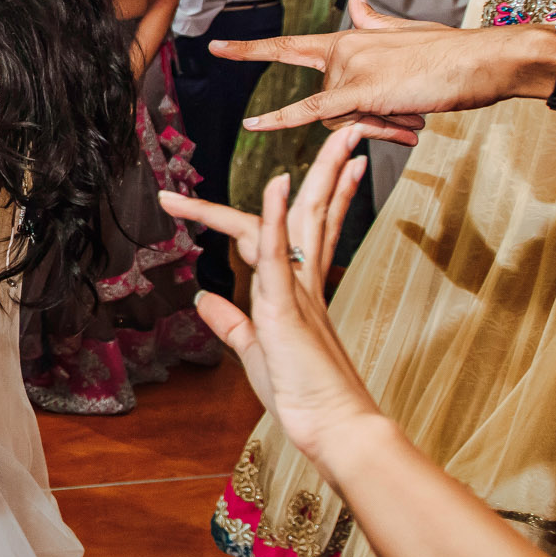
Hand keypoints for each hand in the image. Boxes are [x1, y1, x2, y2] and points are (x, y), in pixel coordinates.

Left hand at [159, 125, 385, 470]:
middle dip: (333, 167)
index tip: (325, 164)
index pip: (310, 229)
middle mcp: (307, 282)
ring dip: (315, 173)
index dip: (320, 195)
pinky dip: (271, 217)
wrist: (332, 429)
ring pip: (305, 220)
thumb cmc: (300, 394)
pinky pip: (279, 254)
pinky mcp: (287, 309)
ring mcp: (300, 292)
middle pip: (317, 210)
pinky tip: (275, 183)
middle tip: (350, 127)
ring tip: (334, 131)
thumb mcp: (253, 349)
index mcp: (302, 290)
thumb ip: (229, 321)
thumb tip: (205, 297)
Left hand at [221, 0, 555, 145]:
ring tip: (415, 110)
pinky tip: (253, 126)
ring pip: (339, 118)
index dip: (251, 49)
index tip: (216, 46)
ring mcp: (350, 68)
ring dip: (377, 125)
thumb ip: (375, 24)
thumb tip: (359, 2)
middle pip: (327, 104)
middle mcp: (343, 50)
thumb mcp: (408, 34)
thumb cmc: (452, 54)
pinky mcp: (363, 91)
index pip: (289, 45)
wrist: (485, 62)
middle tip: (409, 110)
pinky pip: (315, 110)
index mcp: (350, 38)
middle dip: (362, 119)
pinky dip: (282, 119)